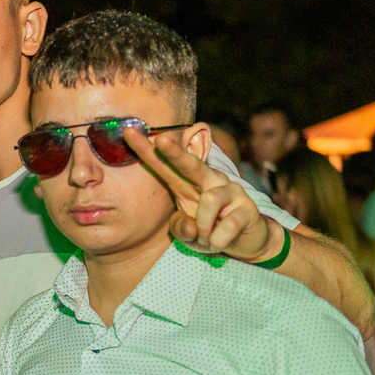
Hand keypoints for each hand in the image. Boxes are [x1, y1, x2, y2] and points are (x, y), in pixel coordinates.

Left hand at [124, 127, 271, 261]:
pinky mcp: (247, 207)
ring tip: (206, 239)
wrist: (246, 240)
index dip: (147, 150)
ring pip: (210, 201)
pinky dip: (218, 240)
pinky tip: (220, 241)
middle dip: (175, 152)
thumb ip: (181, 228)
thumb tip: (191, 227)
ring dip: (204, 228)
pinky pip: (226, 225)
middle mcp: (209, 180)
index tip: (128, 132)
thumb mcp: (188, 232)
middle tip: (161, 140)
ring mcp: (230, 190)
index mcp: (188, 184)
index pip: (165, 165)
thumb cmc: (210, 230)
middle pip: (191, 163)